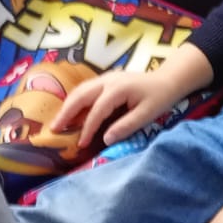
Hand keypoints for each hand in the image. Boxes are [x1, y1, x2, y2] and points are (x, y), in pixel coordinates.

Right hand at [52, 71, 178, 148]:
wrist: (168, 79)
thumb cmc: (160, 97)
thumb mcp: (148, 114)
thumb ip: (127, 126)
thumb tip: (106, 139)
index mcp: (118, 89)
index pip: (97, 110)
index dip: (87, 128)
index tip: (81, 144)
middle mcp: (108, 80)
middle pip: (80, 95)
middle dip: (66, 112)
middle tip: (54, 129)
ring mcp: (106, 78)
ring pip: (80, 90)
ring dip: (68, 106)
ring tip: (58, 123)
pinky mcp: (106, 80)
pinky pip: (86, 90)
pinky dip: (75, 101)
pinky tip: (71, 113)